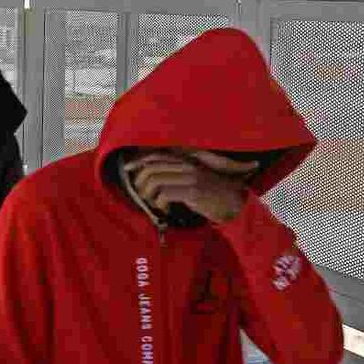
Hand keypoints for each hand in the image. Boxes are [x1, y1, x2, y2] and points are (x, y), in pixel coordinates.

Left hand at [124, 150, 258, 223]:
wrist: (236, 205)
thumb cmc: (211, 196)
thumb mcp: (192, 181)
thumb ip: (174, 176)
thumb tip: (149, 179)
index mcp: (187, 160)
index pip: (156, 155)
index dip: (139, 161)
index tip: (127, 170)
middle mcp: (188, 165)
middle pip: (151, 168)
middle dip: (140, 183)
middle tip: (142, 196)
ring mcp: (191, 176)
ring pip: (155, 180)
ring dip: (148, 195)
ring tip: (153, 204)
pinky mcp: (194, 190)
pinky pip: (165, 194)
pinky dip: (159, 203)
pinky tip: (165, 209)